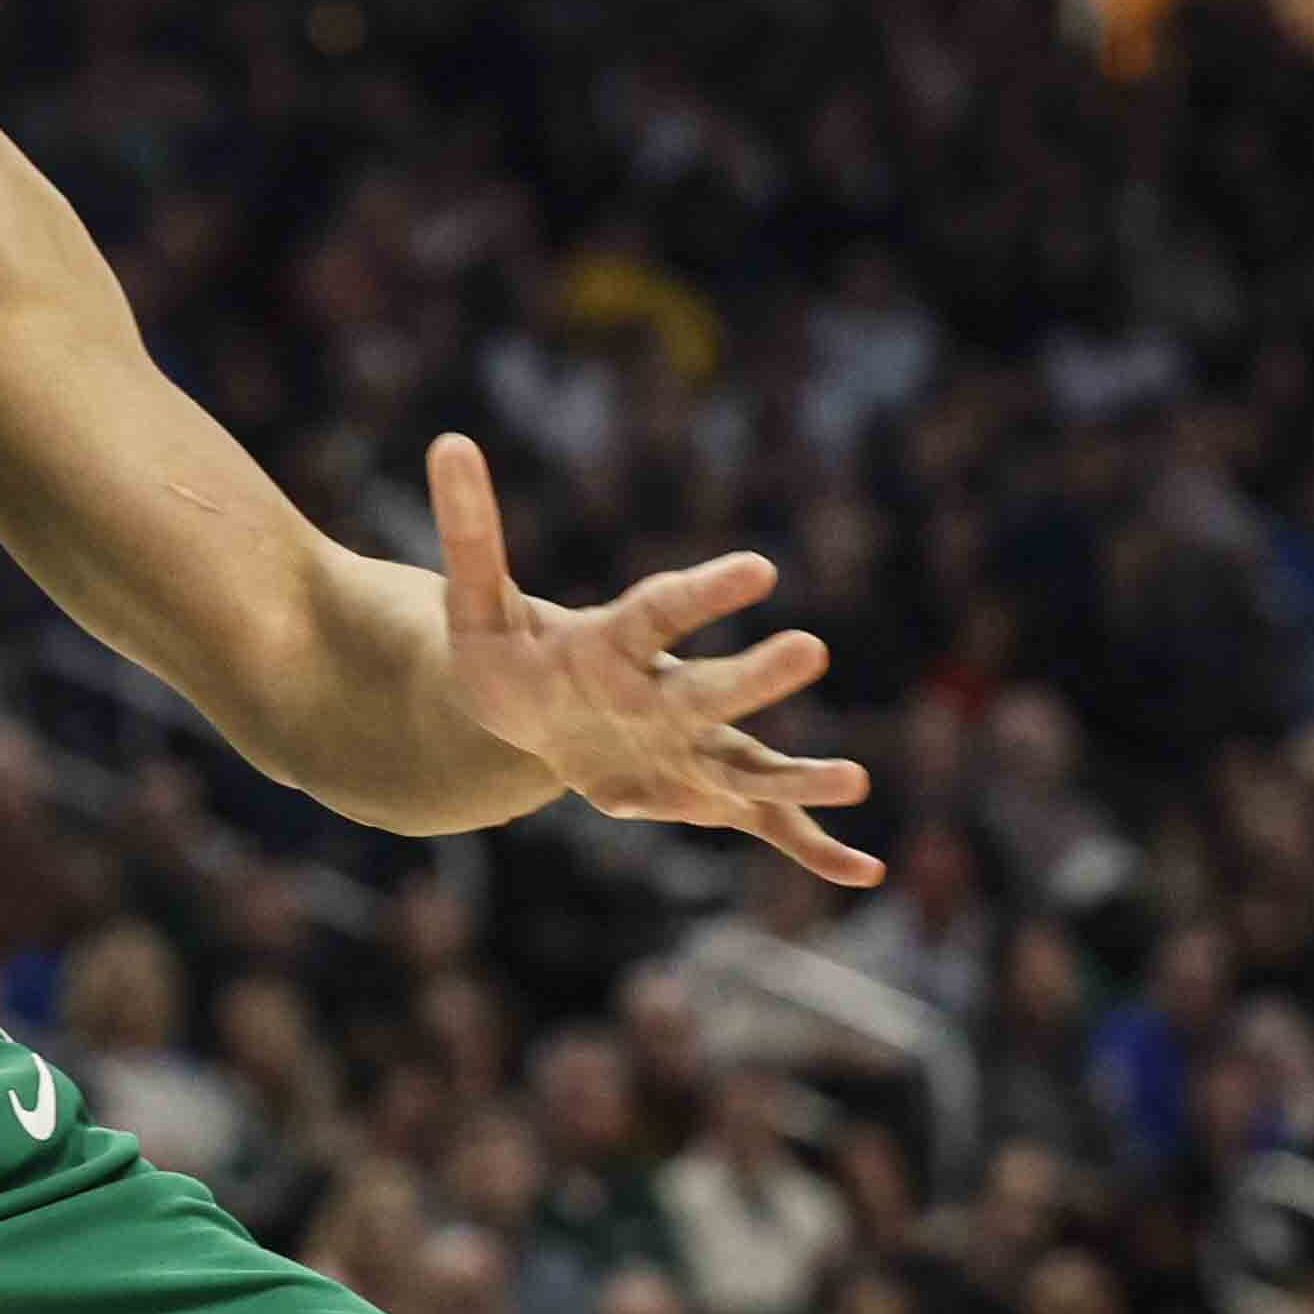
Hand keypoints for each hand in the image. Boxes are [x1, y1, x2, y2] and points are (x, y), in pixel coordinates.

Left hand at [428, 436, 879, 886]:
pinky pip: (760, 823)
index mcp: (615, 641)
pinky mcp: (698, 790)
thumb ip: (471, 530)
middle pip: (708, 690)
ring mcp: (688, 744)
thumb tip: (448, 441)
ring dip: (798, 776)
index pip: (660, 611)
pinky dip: (812, 848)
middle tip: (813, 649)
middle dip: (754, 677)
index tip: (759, 567)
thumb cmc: (505, 648)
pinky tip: (865, 872)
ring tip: (856, 781)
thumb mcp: (475, 600)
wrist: (531, 709)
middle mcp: (663, 691)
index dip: (704, 592)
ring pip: (747, 764)